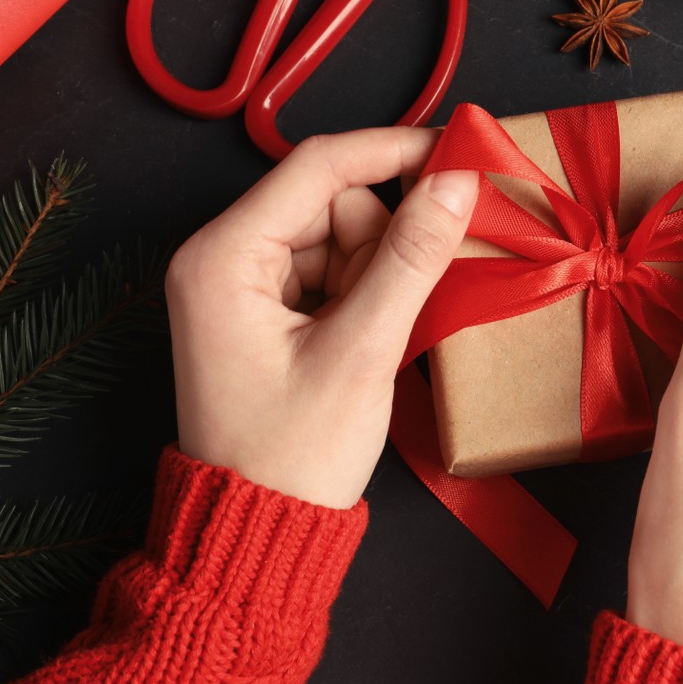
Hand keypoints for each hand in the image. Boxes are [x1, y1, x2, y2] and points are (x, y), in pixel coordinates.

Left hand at [165, 130, 478, 508]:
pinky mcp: (262, 310)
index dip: (394, 151)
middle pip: (331, 201)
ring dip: (374, 274)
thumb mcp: (361, 352)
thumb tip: (458, 182)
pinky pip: (331, 270)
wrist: (257, 532)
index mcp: (222, 256)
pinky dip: (363, 294)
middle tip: (388, 312)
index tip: (462, 152)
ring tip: (366, 342)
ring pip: (338, 235)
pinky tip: (363, 341)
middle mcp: (220, 256)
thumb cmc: (293, 455)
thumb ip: (411, 259)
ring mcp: (239, 284)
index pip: (318, 166)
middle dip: (380, 242)